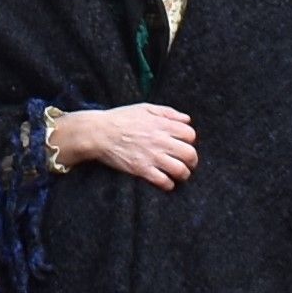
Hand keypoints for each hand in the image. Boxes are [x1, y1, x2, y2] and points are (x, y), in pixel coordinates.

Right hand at [51, 103, 198, 188]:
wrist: (98, 133)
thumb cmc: (120, 118)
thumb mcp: (145, 108)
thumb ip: (168, 112)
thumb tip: (187, 119)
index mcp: (162, 124)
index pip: (190, 134)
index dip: (190, 140)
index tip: (184, 143)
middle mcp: (160, 141)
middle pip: (190, 154)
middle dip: (192, 160)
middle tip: (188, 163)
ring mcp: (152, 156)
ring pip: (180, 170)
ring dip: (183, 174)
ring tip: (180, 175)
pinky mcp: (142, 170)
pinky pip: (163, 182)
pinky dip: (168, 184)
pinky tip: (166, 182)